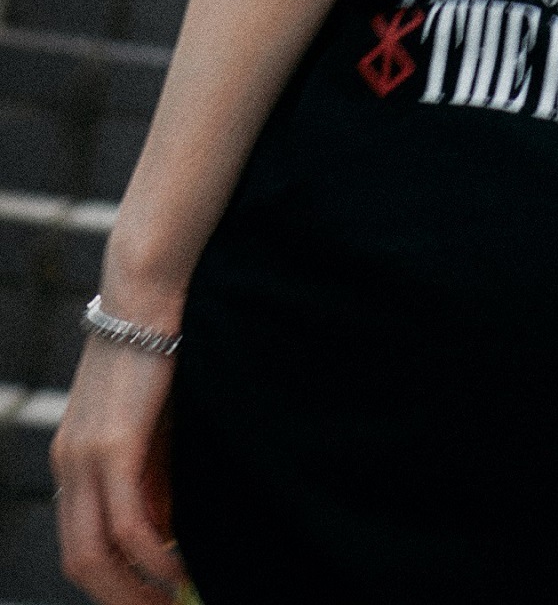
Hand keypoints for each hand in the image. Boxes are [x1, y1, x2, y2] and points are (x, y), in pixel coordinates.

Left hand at [51, 338, 189, 603]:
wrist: (149, 295)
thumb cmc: (159, 350)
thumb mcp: (150, 421)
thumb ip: (151, 472)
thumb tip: (164, 530)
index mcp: (72, 457)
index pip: (78, 540)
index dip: (110, 579)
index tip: (146, 598)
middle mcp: (68, 464)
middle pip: (80, 560)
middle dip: (119, 598)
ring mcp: (86, 457)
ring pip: (96, 553)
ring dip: (134, 590)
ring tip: (169, 602)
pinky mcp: (114, 447)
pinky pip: (129, 524)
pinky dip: (152, 557)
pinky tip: (178, 568)